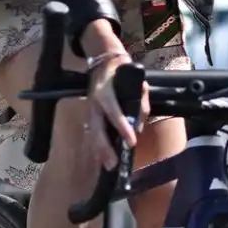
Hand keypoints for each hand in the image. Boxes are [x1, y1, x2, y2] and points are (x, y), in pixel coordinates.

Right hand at [84, 51, 141, 168]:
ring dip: (99, 150)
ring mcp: (89, 108)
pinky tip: (102, 157)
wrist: (103, 62)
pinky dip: (96, 145)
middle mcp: (94, 102)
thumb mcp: (137, 82)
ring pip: (92, 132)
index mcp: (106, 92)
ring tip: (108, 165)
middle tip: (113, 164)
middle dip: (104, 147)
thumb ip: (140, 102)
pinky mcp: (88, 113)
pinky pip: (91, 132)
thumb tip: (138, 126)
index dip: (122, 127)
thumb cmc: (123, 72)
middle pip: (97, 127)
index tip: (130, 141)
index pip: (114, 112)